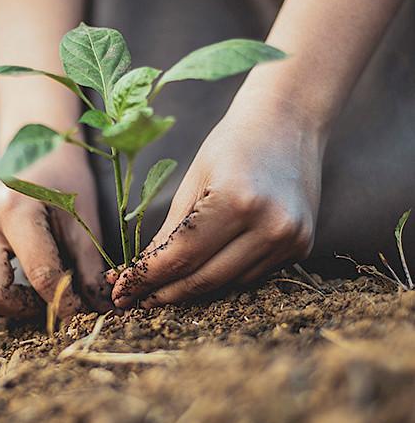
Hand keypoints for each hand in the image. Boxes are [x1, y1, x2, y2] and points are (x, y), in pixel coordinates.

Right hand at [0, 145, 107, 320]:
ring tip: (9, 302)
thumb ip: (88, 267)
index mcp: (16, 210)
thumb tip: (98, 310)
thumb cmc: (64, 186)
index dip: (65, 305)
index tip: (79, 315)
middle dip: (20, 310)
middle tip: (42, 304)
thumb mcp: (84, 221)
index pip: (40, 276)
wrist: (37, 151)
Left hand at [108, 94, 325, 307]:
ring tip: (162, 288)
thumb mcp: (192, 182)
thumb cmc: (232, 144)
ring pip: (227, 284)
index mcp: (236, 201)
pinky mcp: (302, 246)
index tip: (120, 292)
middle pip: (204, 280)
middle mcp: (270, 226)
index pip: (180, 257)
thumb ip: (169, 232)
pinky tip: (203, 269)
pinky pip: (250, 275)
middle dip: (164, 294)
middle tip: (134, 300)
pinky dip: (223, 276)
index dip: (146, 279)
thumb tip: (141, 274)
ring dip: (192, 289)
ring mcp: (291, 239)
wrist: (289, 121)